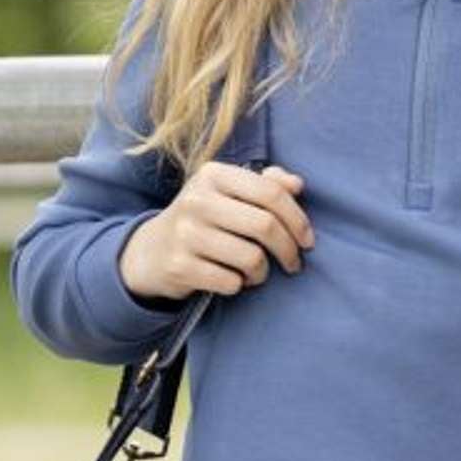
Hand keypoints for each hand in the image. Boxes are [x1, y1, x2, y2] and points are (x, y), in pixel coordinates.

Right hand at [119, 164, 313, 300]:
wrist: (152, 251)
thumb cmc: (204, 218)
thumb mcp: (228, 192)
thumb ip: (265, 184)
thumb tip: (297, 184)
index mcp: (213, 174)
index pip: (271, 192)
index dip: (298, 218)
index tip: (308, 240)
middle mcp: (197, 199)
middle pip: (265, 225)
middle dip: (289, 250)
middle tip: (294, 262)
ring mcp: (186, 233)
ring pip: (251, 258)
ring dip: (262, 272)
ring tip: (256, 272)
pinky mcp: (180, 266)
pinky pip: (231, 282)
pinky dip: (240, 285)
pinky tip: (233, 280)